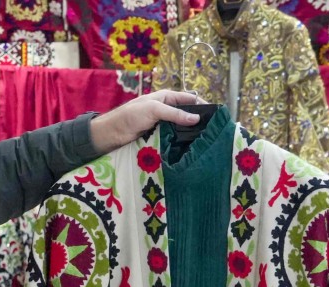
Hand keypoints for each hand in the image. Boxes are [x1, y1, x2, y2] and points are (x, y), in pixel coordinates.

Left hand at [90, 90, 206, 154]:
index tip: (215, 116)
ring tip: (204, 141)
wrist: (113, 133)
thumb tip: (196, 118)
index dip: (202, 105)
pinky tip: (189, 148)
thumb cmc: (131, 115)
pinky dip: (180, 141)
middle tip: (211, 132)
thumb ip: (175, 113)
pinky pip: (173, 137)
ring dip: (189, 133)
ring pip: (181, 127)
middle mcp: (167, 109)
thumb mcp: (154, 109)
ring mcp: (163, 123)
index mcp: (166, 97)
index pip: (190, 99)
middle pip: (187, 114)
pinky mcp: (159, 136)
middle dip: (198, 121)